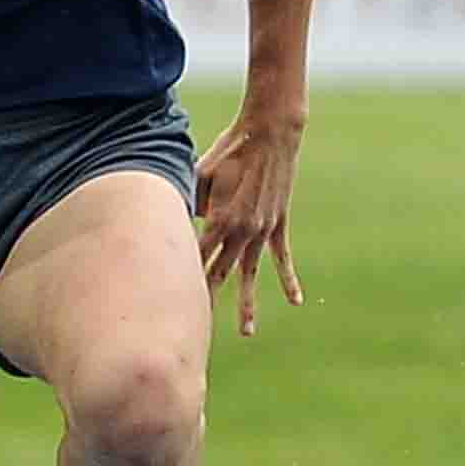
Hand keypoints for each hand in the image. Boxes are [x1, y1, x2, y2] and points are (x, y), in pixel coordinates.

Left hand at [192, 109, 306, 339]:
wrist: (270, 133)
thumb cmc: (230, 147)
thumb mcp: (201, 172)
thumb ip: (192, 201)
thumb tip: (189, 221)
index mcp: (218, 218)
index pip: (195, 256)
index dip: (182, 276)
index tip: (168, 297)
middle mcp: (241, 230)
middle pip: (219, 273)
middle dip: (206, 300)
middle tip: (194, 329)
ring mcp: (262, 230)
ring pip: (251, 275)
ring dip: (248, 305)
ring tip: (246, 332)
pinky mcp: (278, 224)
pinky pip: (283, 259)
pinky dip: (288, 281)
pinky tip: (295, 301)